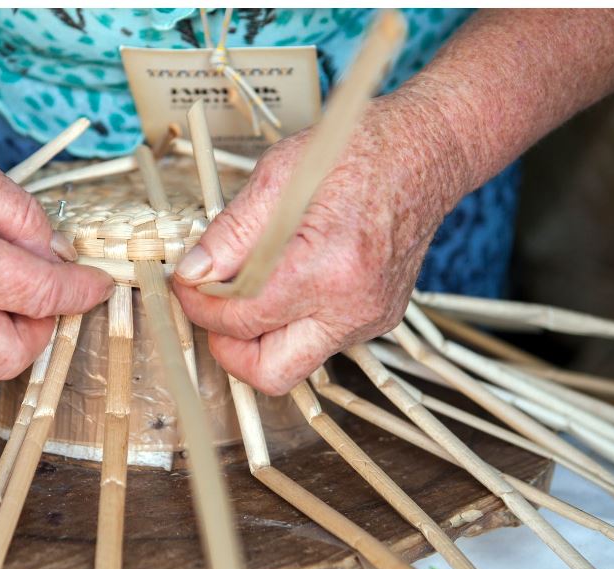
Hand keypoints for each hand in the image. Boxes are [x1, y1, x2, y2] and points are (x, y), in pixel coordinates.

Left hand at [172, 95, 465, 394]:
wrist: (426, 152)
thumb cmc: (356, 151)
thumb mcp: (278, 175)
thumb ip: (231, 233)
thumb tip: (192, 272)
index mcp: (325, 268)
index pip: (241, 320)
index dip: (200, 306)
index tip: (186, 284)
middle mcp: (353, 306)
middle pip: (270, 373)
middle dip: (229, 348)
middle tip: (212, 309)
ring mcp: (372, 319)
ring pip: (295, 363)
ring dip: (260, 336)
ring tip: (246, 290)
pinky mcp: (379, 319)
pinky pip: (320, 341)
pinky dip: (290, 322)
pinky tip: (284, 283)